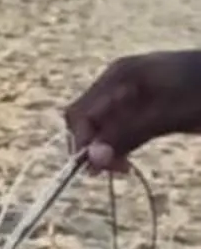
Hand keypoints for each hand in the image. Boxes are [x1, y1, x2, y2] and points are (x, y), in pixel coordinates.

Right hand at [65, 51, 200, 170]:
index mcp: (120, 76)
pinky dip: (119, 144)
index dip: (82, 142)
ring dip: (105, 148)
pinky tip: (129, 158)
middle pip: (86, 118)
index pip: (80, 112)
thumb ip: (129, 134)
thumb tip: (91, 160)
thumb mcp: (168, 115)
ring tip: (125, 169)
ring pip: (101, 125)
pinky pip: (118, 126)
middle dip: (92, 146)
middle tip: (118, 172)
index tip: (100, 170)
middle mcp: (118, 82)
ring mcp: (130, 92)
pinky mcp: (143, 104)